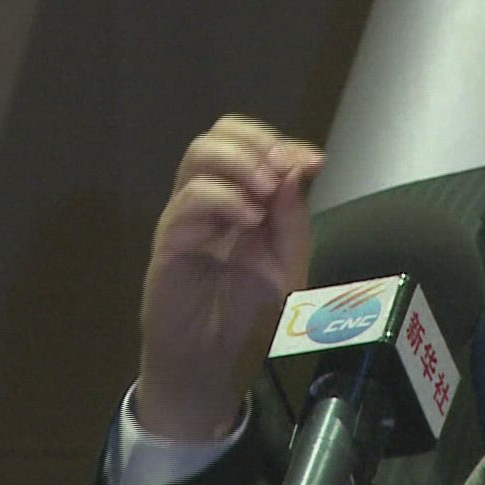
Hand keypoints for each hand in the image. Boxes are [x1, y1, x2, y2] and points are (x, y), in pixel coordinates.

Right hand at [135, 115, 324, 439]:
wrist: (211, 352)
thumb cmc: (247, 305)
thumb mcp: (287, 262)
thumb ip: (293, 219)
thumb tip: (295, 171)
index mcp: (244, 194)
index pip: (255, 144)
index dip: (284, 144)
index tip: (314, 162)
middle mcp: (213, 193)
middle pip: (222, 132)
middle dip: (258, 141)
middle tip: (282, 168)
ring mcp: (189, 211)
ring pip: (200, 153)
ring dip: (241, 162)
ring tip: (267, 189)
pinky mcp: (171, 235)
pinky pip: (189, 198)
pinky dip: (224, 198)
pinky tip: (249, 219)